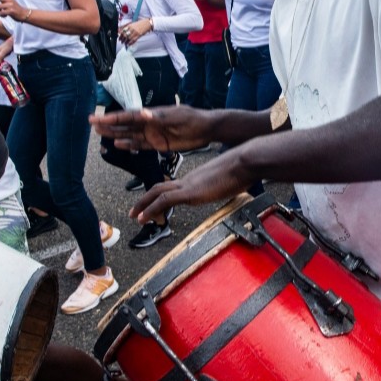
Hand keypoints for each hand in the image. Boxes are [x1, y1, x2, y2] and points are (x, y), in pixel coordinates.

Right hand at [90, 104, 212, 151]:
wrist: (207, 129)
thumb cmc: (193, 119)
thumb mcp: (177, 118)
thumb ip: (159, 117)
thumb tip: (142, 113)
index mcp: (152, 114)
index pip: (128, 116)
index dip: (112, 118)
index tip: (98, 119)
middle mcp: (149, 123)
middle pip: (125, 124)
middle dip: (108, 125)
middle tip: (92, 124)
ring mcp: (152, 134)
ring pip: (129, 135)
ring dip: (115, 134)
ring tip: (100, 133)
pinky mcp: (158, 144)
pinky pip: (140, 145)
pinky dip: (129, 145)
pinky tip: (118, 145)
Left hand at [119, 18, 150, 45]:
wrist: (147, 23)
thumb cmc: (140, 23)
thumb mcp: (133, 24)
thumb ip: (128, 27)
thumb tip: (123, 32)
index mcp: (129, 25)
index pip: (123, 31)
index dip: (120, 35)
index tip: (119, 38)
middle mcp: (131, 29)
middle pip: (125, 35)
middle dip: (122, 39)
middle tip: (121, 42)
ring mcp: (135, 32)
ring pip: (128, 38)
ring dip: (126, 42)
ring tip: (125, 43)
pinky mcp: (139, 35)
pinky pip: (133, 40)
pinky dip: (130, 43)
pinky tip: (129, 44)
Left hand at [130, 150, 253, 219]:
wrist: (245, 162)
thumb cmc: (243, 170)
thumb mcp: (231, 182)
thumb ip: (226, 187)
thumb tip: (233, 191)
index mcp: (197, 178)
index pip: (174, 186)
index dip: (160, 195)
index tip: (154, 205)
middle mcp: (189, 180)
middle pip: (160, 187)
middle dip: (145, 199)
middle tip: (135, 211)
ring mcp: (188, 185)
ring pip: (157, 192)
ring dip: (143, 205)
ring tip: (135, 216)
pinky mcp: (190, 192)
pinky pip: (164, 200)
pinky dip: (151, 209)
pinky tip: (143, 217)